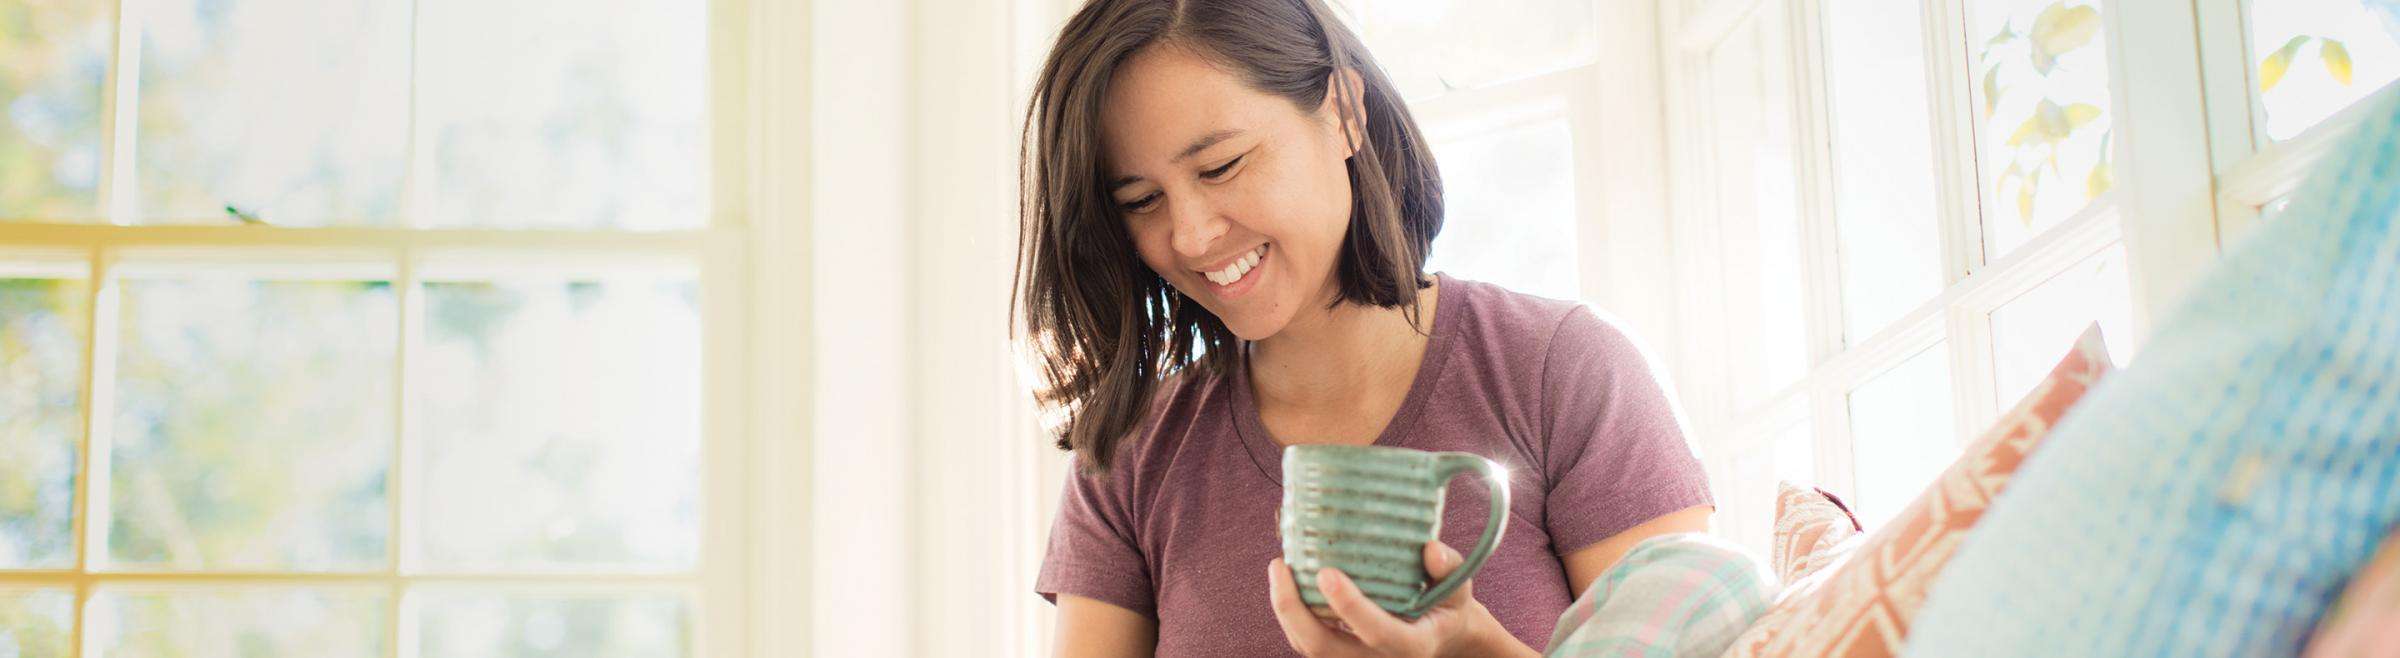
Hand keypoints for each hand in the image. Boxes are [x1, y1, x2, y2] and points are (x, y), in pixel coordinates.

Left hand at [1265, 541, 1527, 657]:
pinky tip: (1287, 581)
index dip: (1350, 606)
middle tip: (1280, 565)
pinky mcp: (1339, 655)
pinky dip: (1292, 614)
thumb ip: (1449, 568)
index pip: (1377, 632)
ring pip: (1308, 647)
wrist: (1439, 637)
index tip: (1326, 572)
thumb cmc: (1446, 605)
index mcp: (1413, 646)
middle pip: (1324, 648)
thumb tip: (1430, 549)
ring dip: (1286, 610)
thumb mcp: (1459, 586)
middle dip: (1294, 610)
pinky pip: (1306, 642)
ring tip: (1279, 568)